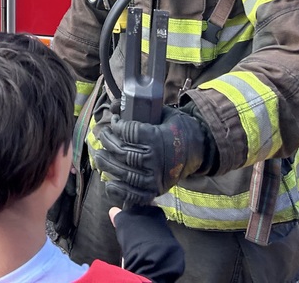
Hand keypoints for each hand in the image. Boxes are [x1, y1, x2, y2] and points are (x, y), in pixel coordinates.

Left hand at [91, 105, 205, 206]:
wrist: (199, 151)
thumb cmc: (178, 129)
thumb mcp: (164, 113)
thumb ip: (141, 108)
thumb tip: (115, 104)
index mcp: (158, 139)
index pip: (128, 132)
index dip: (117, 125)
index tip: (114, 121)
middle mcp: (155, 160)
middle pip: (122, 152)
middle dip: (108, 142)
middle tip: (102, 135)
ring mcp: (155, 178)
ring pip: (123, 172)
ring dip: (106, 163)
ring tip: (98, 154)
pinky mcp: (155, 191)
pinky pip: (132, 194)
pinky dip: (118, 190)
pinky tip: (109, 182)